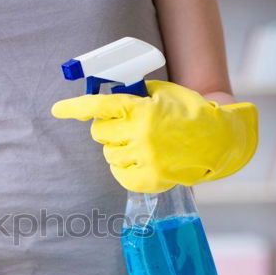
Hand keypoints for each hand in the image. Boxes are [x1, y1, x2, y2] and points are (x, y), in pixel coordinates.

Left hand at [51, 80, 257, 192]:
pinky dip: (124, 167)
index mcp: (141, 110)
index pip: (98, 106)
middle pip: (99, 133)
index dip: (74, 107)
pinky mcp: (148, 180)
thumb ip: (133, 96)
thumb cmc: (189, 112)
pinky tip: (140, 159)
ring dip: (118, 148)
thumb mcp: (162, 94)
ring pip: (108, 154)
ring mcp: (144, 159)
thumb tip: (106, 102)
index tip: (57, 109)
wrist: (218, 140)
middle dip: (106, 128)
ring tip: (140, 143)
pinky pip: (119, 174)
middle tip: (124, 126)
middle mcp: (140, 135)